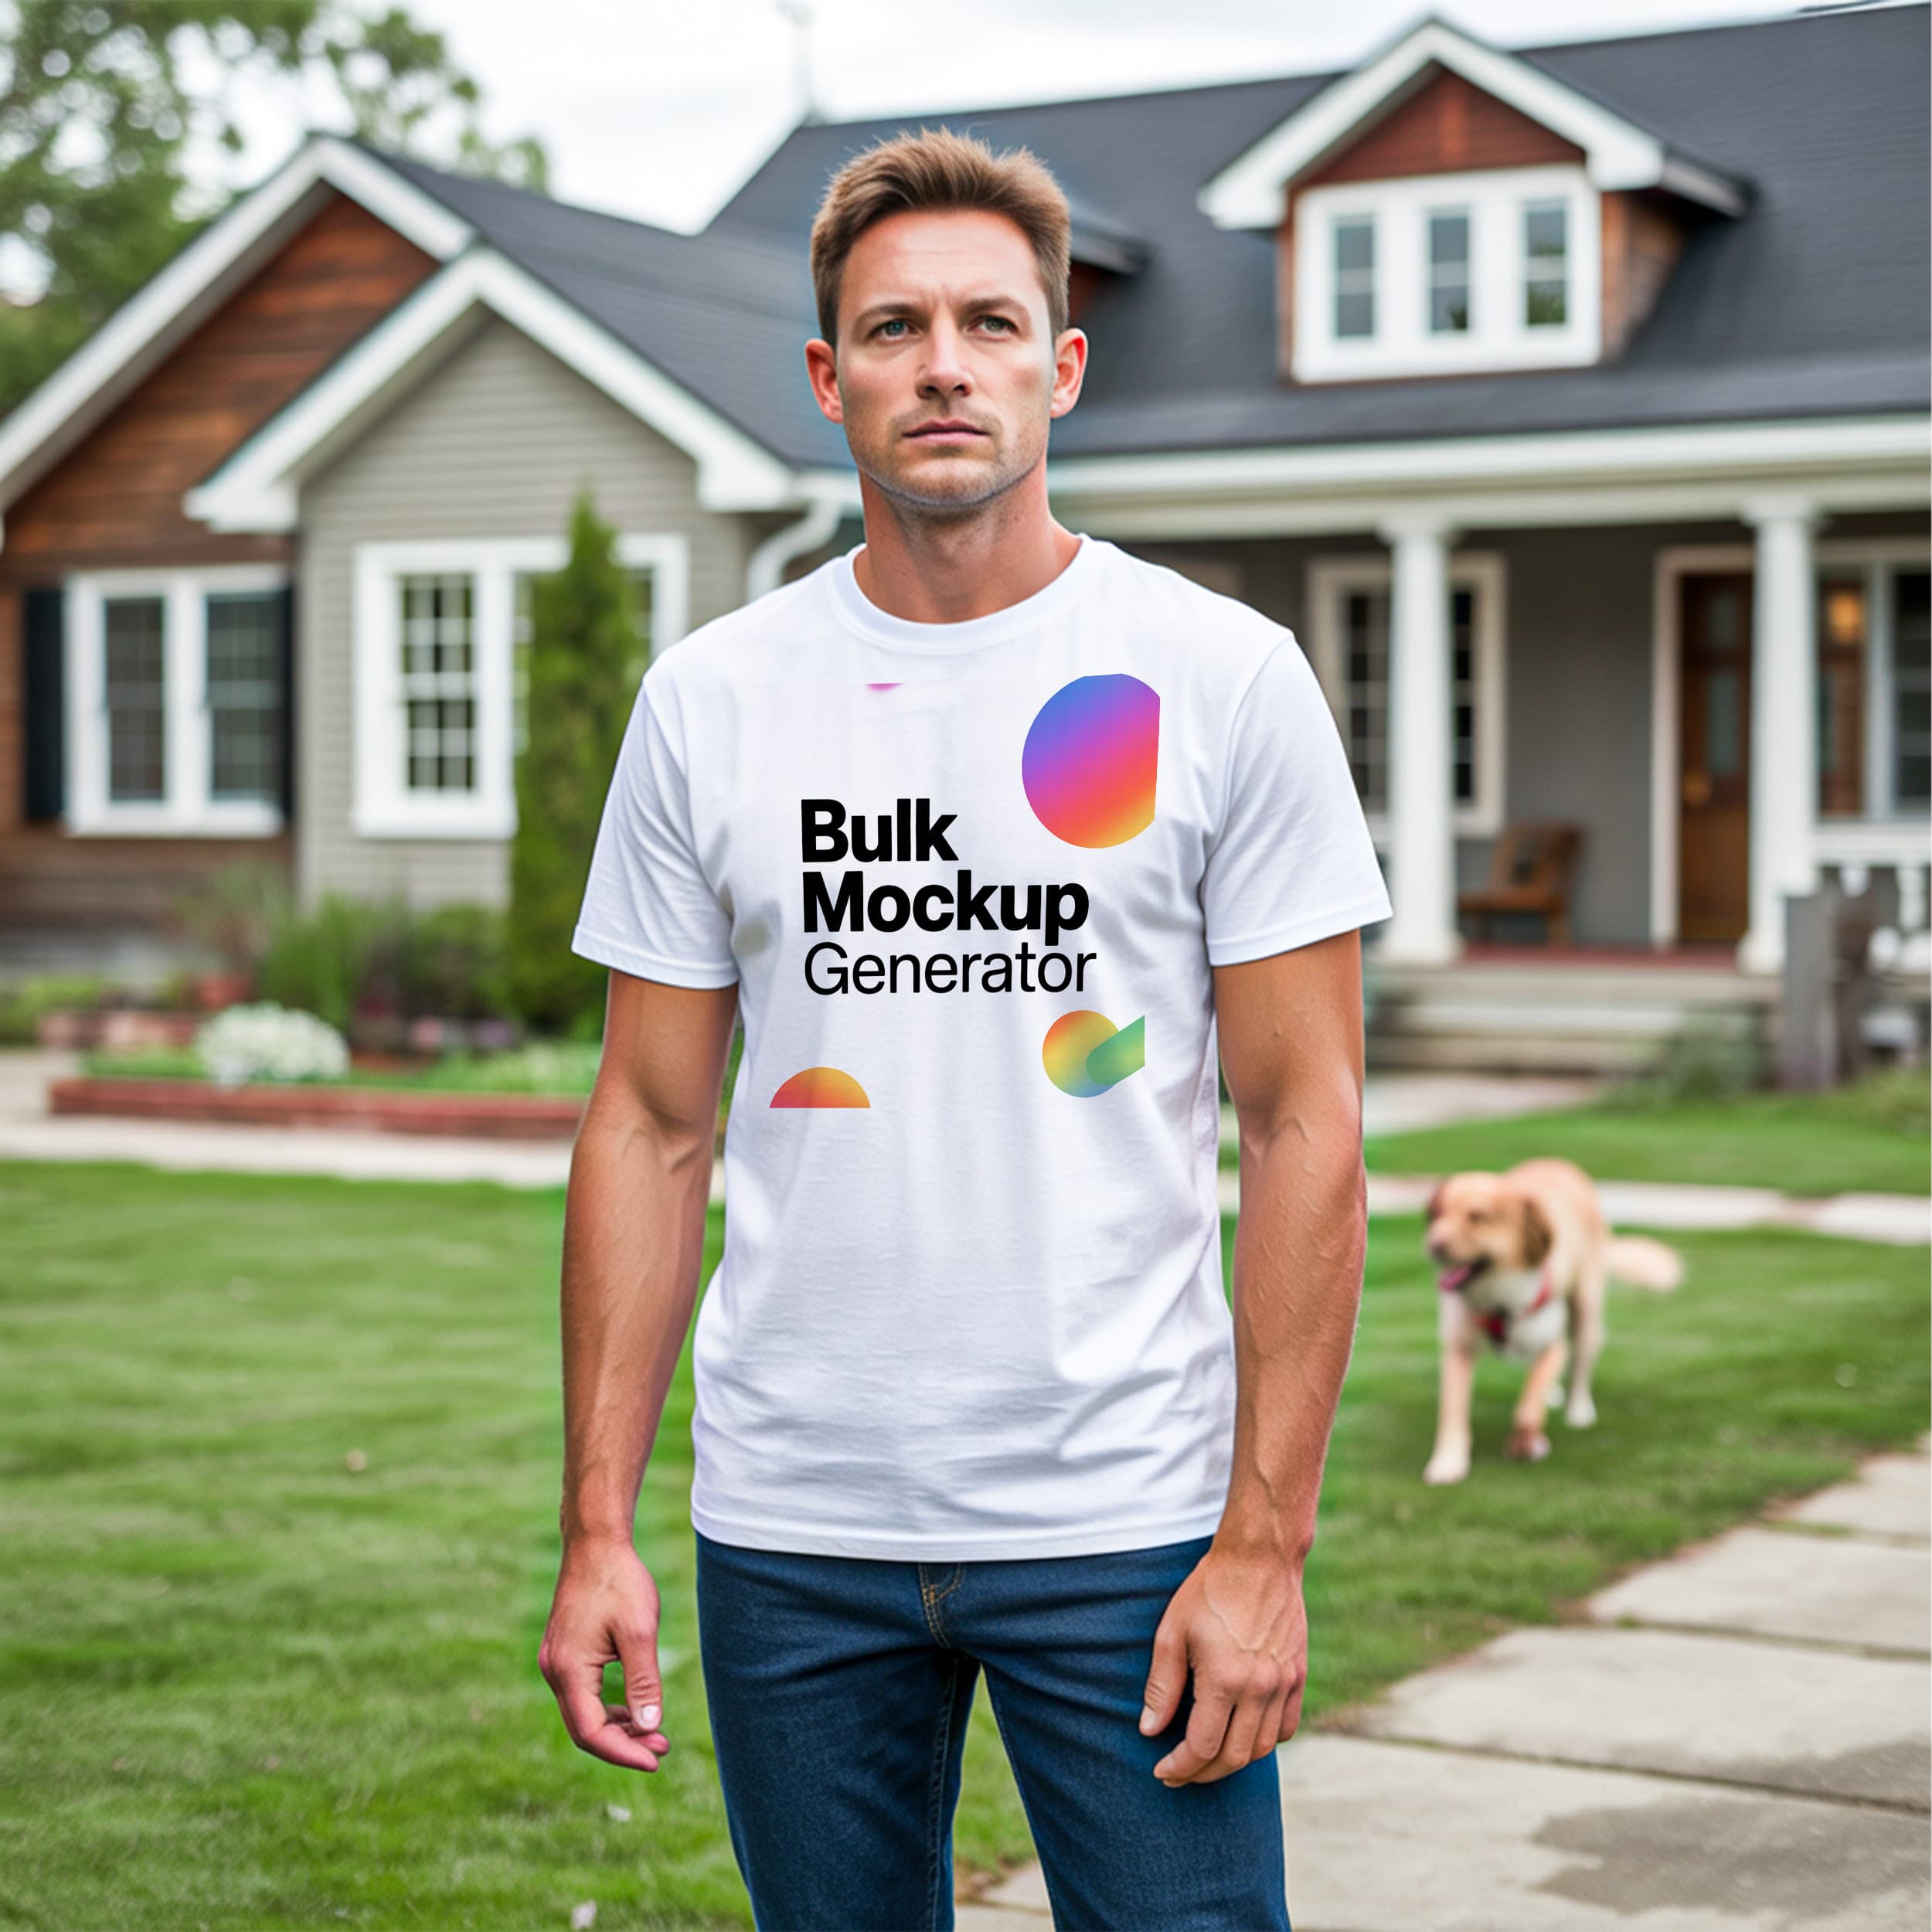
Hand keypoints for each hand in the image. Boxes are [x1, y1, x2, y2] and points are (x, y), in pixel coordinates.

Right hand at [539, 1536, 672, 1773]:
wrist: (596, 1543)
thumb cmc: (620, 1581)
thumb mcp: (639, 1632)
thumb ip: (644, 1682)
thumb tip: (650, 1727)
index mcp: (568, 1670)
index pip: (591, 1732)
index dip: (623, 1752)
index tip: (656, 1759)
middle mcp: (554, 1671)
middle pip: (584, 1729)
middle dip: (623, 1744)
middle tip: (661, 1749)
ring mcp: (556, 1662)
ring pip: (583, 1714)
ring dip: (617, 1728)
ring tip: (654, 1734)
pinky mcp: (564, 1653)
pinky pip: (583, 1695)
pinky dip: (607, 1708)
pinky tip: (634, 1711)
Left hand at [1139, 1543, 1306, 1785]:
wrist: (1259, 1558)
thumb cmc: (1208, 1590)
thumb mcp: (1172, 1633)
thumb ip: (1162, 1686)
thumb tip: (1149, 1730)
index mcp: (1225, 1679)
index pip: (1202, 1747)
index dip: (1180, 1767)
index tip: (1162, 1771)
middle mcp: (1260, 1688)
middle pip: (1234, 1757)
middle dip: (1203, 1774)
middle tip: (1180, 1774)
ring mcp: (1284, 1683)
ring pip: (1262, 1747)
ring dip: (1233, 1762)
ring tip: (1208, 1759)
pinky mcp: (1298, 1674)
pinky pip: (1286, 1726)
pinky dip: (1266, 1741)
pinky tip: (1244, 1737)